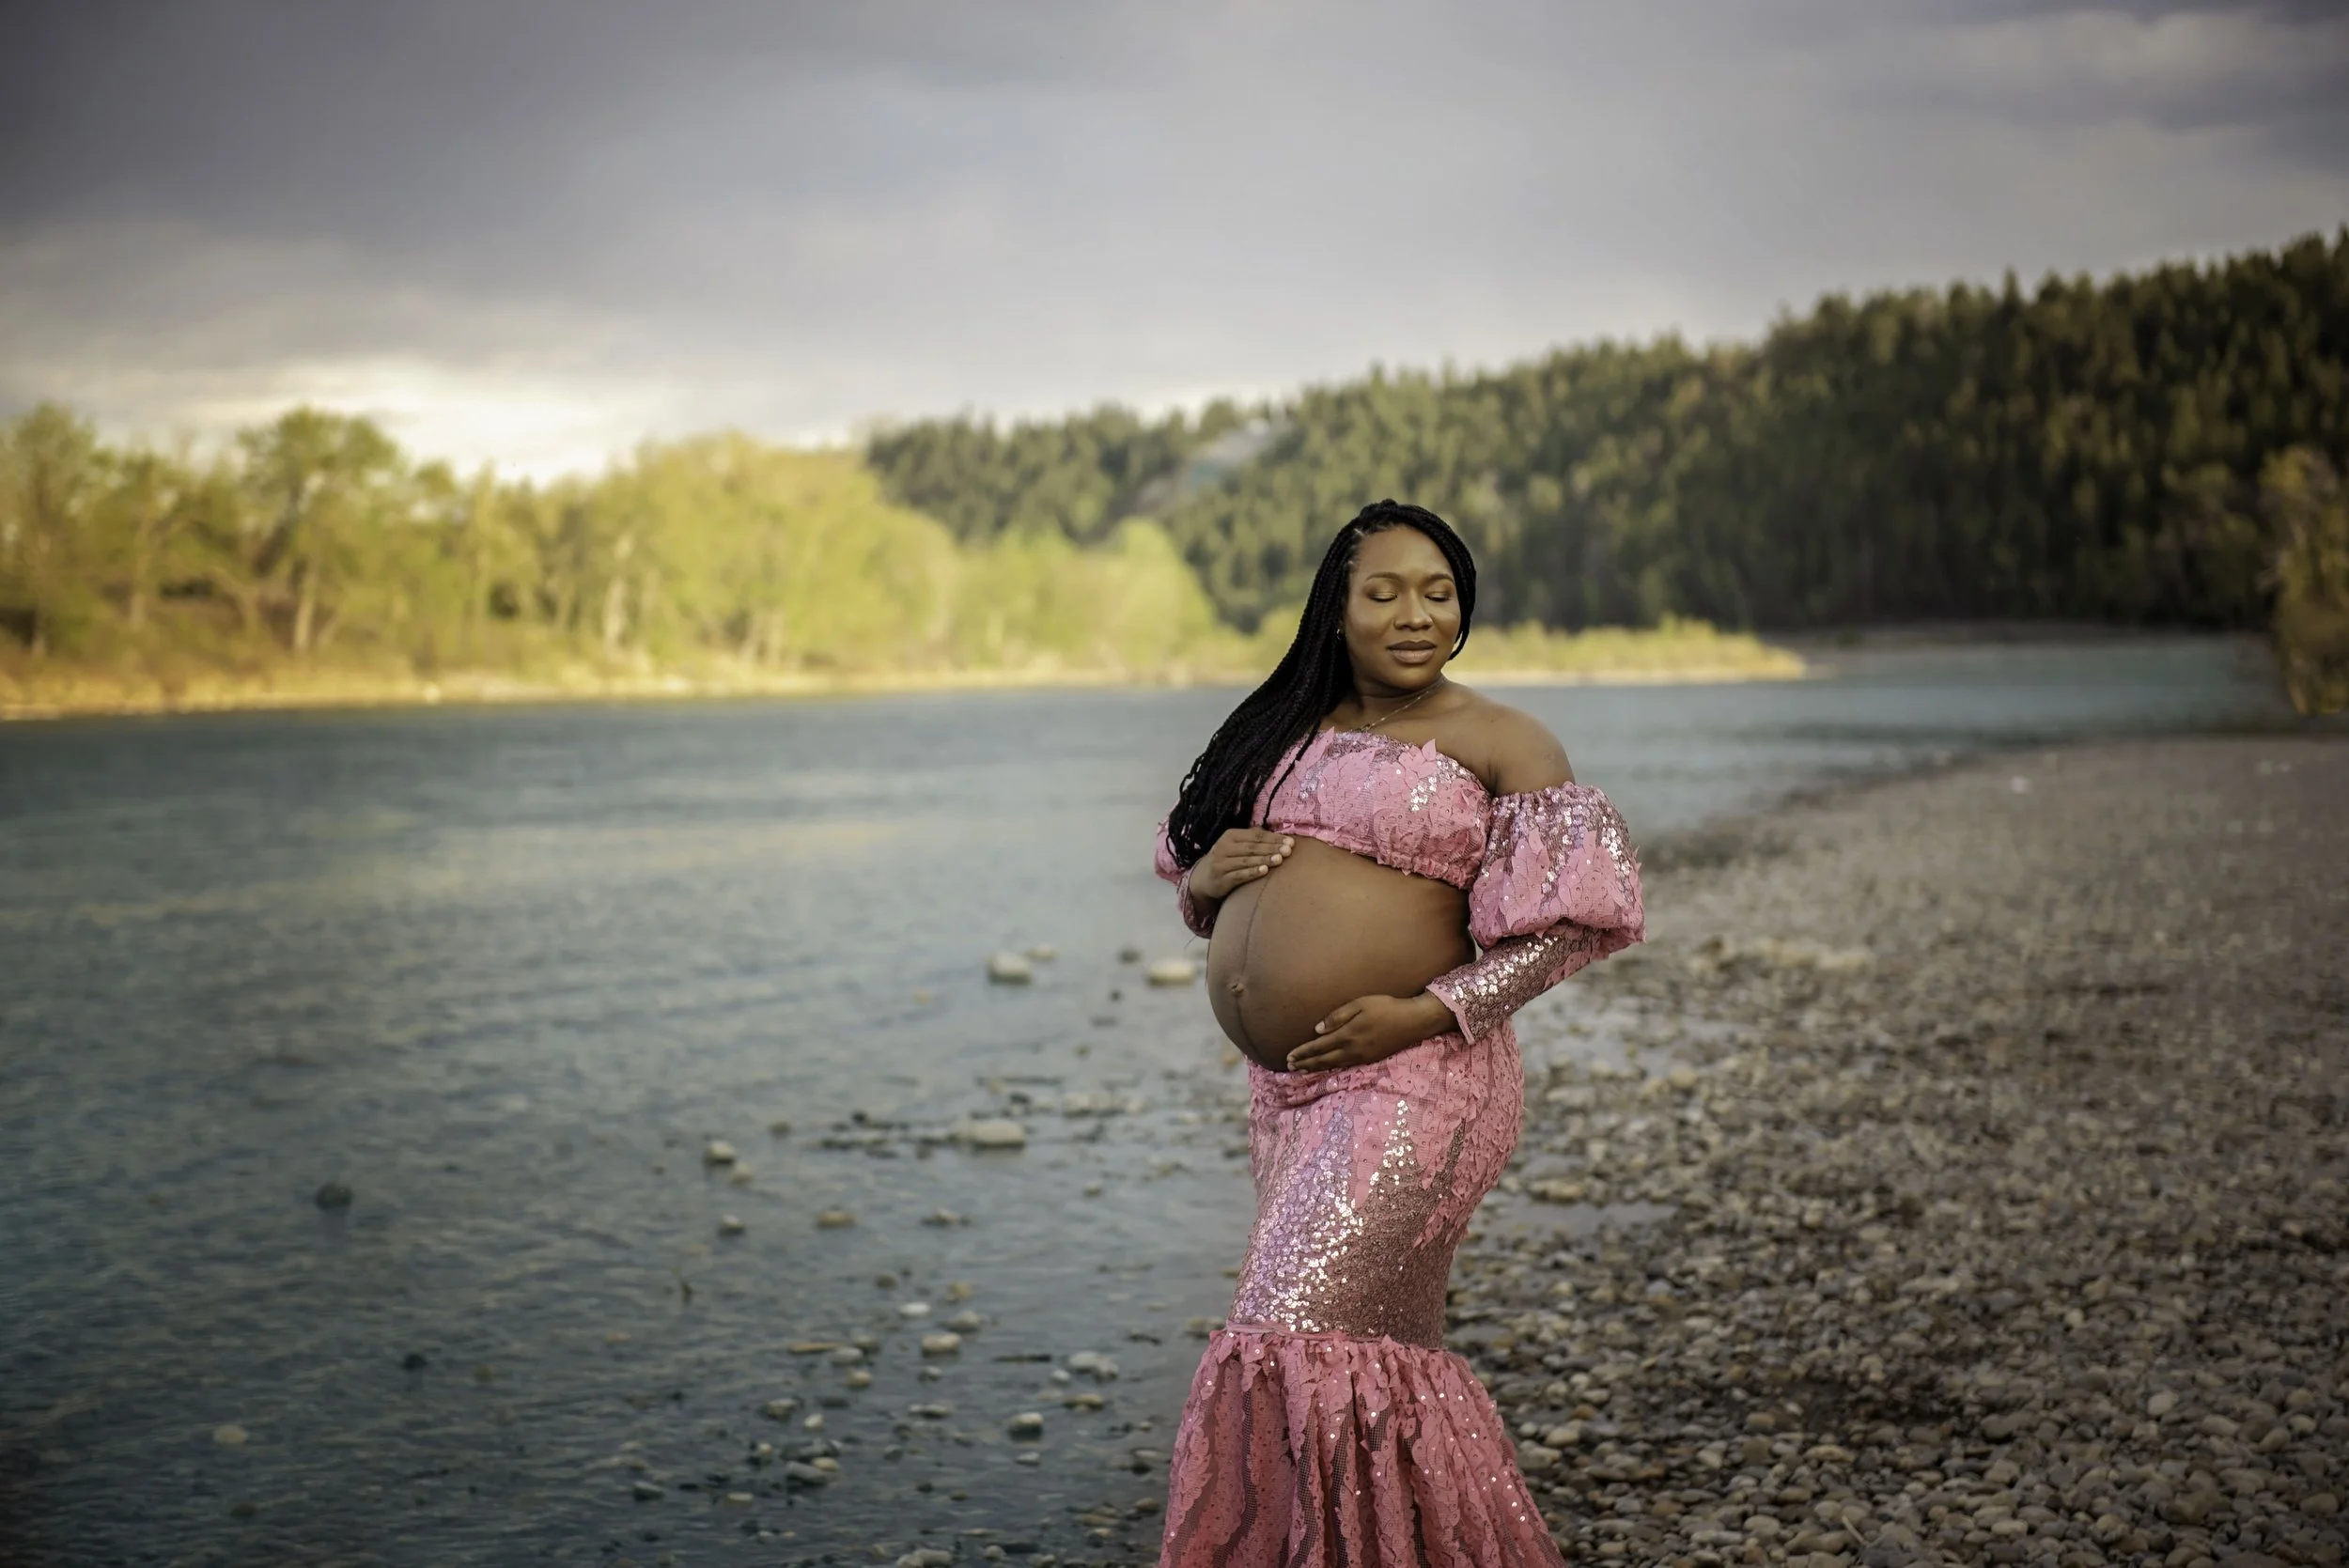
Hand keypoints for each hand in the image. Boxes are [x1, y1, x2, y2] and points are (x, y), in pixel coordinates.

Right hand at [1186, 828, 1294, 900]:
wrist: (1203, 878)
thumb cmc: (1227, 859)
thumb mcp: (1236, 845)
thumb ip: (1253, 839)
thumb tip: (1278, 835)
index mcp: (1230, 835)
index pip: (1256, 836)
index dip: (1274, 838)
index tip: (1291, 842)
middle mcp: (1224, 847)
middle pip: (1252, 847)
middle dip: (1272, 848)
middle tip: (1288, 851)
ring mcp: (1221, 863)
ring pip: (1246, 860)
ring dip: (1264, 860)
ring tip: (1280, 859)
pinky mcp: (1221, 879)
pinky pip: (1239, 875)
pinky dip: (1252, 872)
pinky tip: (1264, 871)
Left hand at [1285, 992, 1454, 1072]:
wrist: (1412, 1021)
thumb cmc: (1386, 1007)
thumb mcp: (1360, 1004)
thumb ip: (1338, 1016)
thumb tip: (1317, 1030)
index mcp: (1348, 1035)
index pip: (1319, 1046)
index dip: (1303, 1052)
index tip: (1289, 1056)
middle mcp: (1353, 1049)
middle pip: (1323, 1059)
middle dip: (1305, 1063)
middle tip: (1290, 1066)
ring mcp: (1362, 1056)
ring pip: (1334, 1065)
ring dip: (1316, 1067)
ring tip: (1303, 1069)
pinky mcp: (1370, 1059)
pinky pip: (1345, 1065)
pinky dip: (1332, 1067)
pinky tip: (1327, 1066)